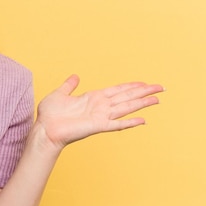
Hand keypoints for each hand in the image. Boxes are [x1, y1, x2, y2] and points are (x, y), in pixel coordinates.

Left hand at [34, 75, 162, 150]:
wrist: (44, 129)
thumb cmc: (50, 114)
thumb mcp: (60, 94)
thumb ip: (69, 85)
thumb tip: (75, 76)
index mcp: (93, 98)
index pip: (117, 90)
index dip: (131, 86)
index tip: (145, 83)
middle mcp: (100, 106)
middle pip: (126, 97)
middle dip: (144, 92)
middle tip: (161, 87)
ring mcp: (100, 116)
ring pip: (125, 108)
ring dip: (142, 104)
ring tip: (157, 99)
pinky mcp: (97, 126)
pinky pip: (116, 124)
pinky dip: (129, 122)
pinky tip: (142, 120)